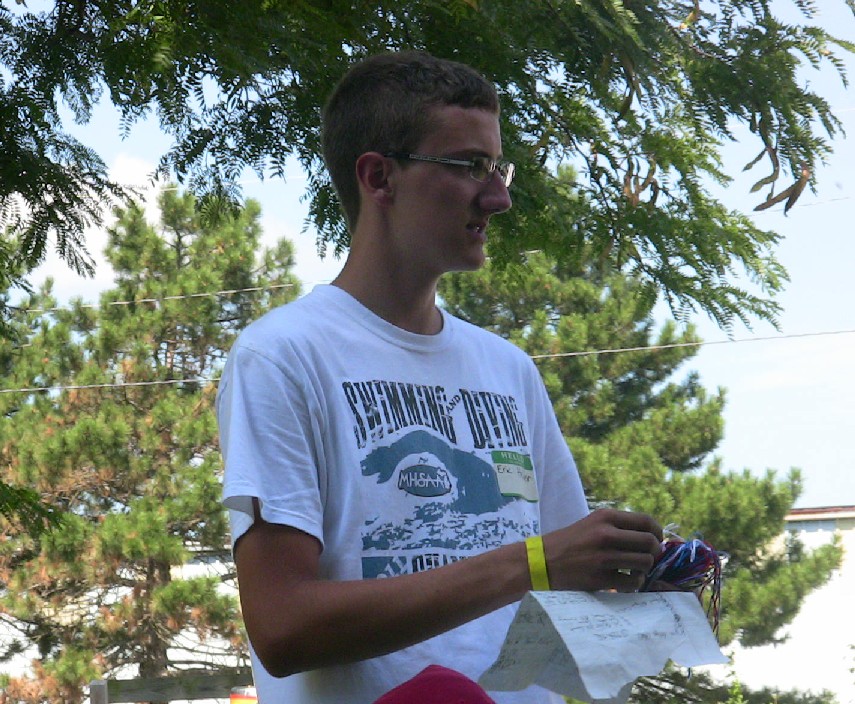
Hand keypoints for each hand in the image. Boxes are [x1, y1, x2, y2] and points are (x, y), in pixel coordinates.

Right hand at [542, 508, 662, 592]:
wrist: (541, 561)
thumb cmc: (569, 542)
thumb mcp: (592, 524)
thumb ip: (618, 527)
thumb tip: (652, 537)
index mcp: (605, 517)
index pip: (646, 521)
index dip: (658, 533)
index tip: (656, 541)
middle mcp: (606, 534)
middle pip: (650, 542)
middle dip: (654, 553)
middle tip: (646, 558)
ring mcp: (603, 557)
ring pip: (645, 563)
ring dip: (643, 569)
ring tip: (633, 570)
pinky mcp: (600, 578)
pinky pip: (632, 582)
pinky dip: (633, 583)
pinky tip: (623, 581)